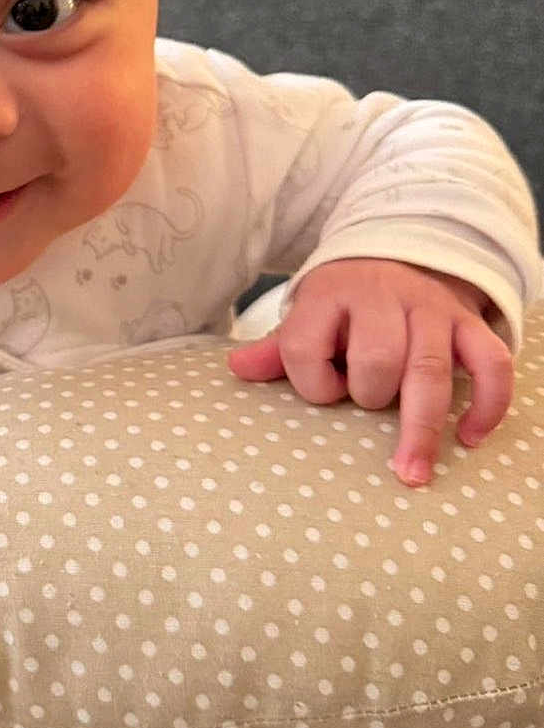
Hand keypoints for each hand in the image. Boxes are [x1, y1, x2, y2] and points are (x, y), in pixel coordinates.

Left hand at [226, 259, 514, 487]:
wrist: (402, 254)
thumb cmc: (347, 305)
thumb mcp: (308, 315)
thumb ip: (277, 347)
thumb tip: (237, 369)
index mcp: (329, 294)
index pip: (305, 347)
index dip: (311, 382)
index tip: (324, 388)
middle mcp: (382, 297)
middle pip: (375, 359)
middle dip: (368, 395)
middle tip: (367, 402)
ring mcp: (430, 309)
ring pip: (428, 368)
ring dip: (421, 427)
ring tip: (411, 473)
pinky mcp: (469, 323)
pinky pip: (491, 364)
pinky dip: (486, 405)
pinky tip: (467, 437)